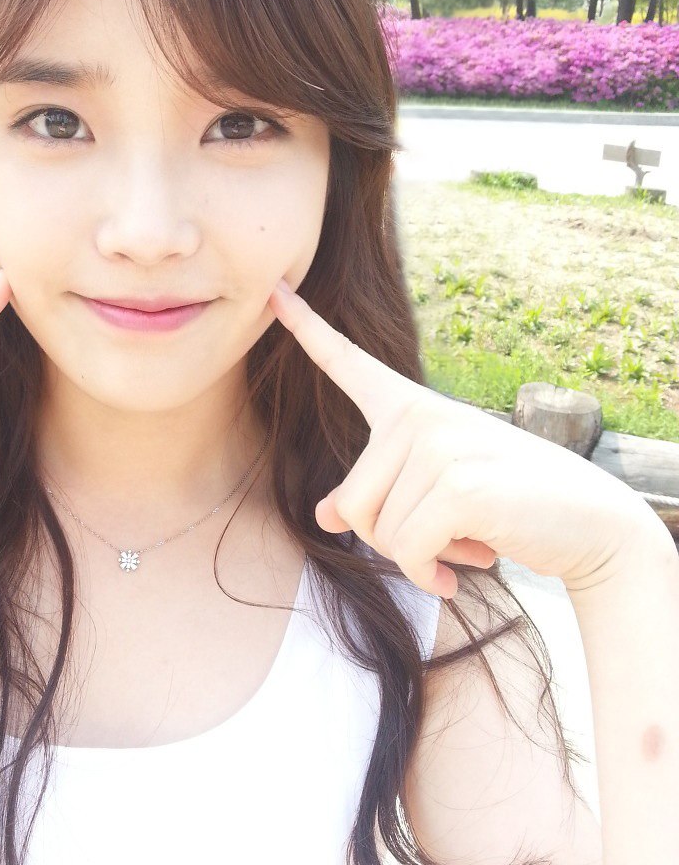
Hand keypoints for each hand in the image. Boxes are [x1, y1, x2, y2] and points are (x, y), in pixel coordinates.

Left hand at [268, 277, 661, 597]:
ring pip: (376, 532)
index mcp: (411, 407)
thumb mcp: (434, 495)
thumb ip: (381, 496)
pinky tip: (466, 563)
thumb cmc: (508, 505)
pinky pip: (406, 550)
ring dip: (417, 557)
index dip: (306, 328)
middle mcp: (418, 416)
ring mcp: (437, 444)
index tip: (273, 291)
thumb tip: (325, 517)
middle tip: (447, 534)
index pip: (348, 362)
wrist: (590, 524)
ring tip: (468, 537)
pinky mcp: (455, 484)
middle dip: (389, 540)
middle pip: (351, 503)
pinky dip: (428, 572)